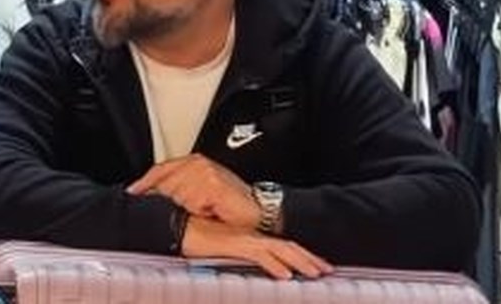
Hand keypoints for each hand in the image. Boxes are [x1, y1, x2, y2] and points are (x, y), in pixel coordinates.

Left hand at [126, 154, 259, 228]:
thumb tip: (151, 195)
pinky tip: (210, 211)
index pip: (160, 168)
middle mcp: (197, 163)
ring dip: (186, 208)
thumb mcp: (199, 193)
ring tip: (203, 211)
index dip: (145, 182)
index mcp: (192, 161)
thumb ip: (178, 187)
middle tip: (180, 210)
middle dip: (166, 199)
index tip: (132, 192)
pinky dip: (199, 211)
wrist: (257, 210)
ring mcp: (204, 172)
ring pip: (176, 195)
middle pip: (165, 183)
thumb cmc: (230, 204)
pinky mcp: (212, 184)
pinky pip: (192, 202)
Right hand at [180, 216, 332, 279]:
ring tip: (317, 273)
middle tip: (326, 269)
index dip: (298, 254)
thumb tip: (239, 268)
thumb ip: (230, 257)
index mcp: (246, 238)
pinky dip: (274, 265)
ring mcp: (243, 239)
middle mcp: (249, 236)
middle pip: (286, 246)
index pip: (279, 246)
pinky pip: (260, 255)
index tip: (312, 264)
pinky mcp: (234, 243)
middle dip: (308, 258)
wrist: (174, 224)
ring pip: (280, 249)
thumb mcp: (215, 250)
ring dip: (301, 261)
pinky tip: (285, 276)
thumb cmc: (188, 234)